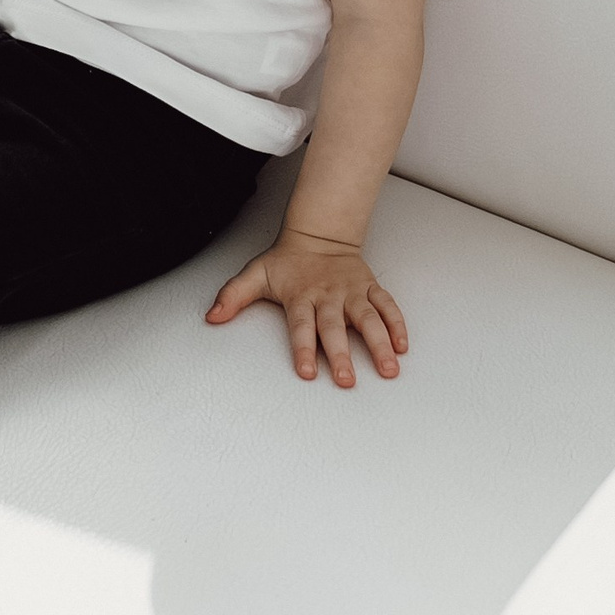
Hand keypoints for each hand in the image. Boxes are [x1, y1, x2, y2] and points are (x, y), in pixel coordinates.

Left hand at [204, 232, 408, 387]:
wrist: (318, 234)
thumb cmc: (287, 262)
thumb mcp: (255, 274)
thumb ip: (233, 296)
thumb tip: (211, 316)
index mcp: (300, 296)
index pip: (300, 326)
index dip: (301, 349)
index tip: (305, 372)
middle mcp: (328, 296)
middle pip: (334, 328)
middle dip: (341, 354)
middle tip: (346, 380)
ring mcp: (351, 293)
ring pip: (368, 318)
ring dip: (379, 344)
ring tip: (387, 369)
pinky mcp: (369, 288)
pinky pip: (387, 305)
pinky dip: (397, 324)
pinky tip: (402, 346)